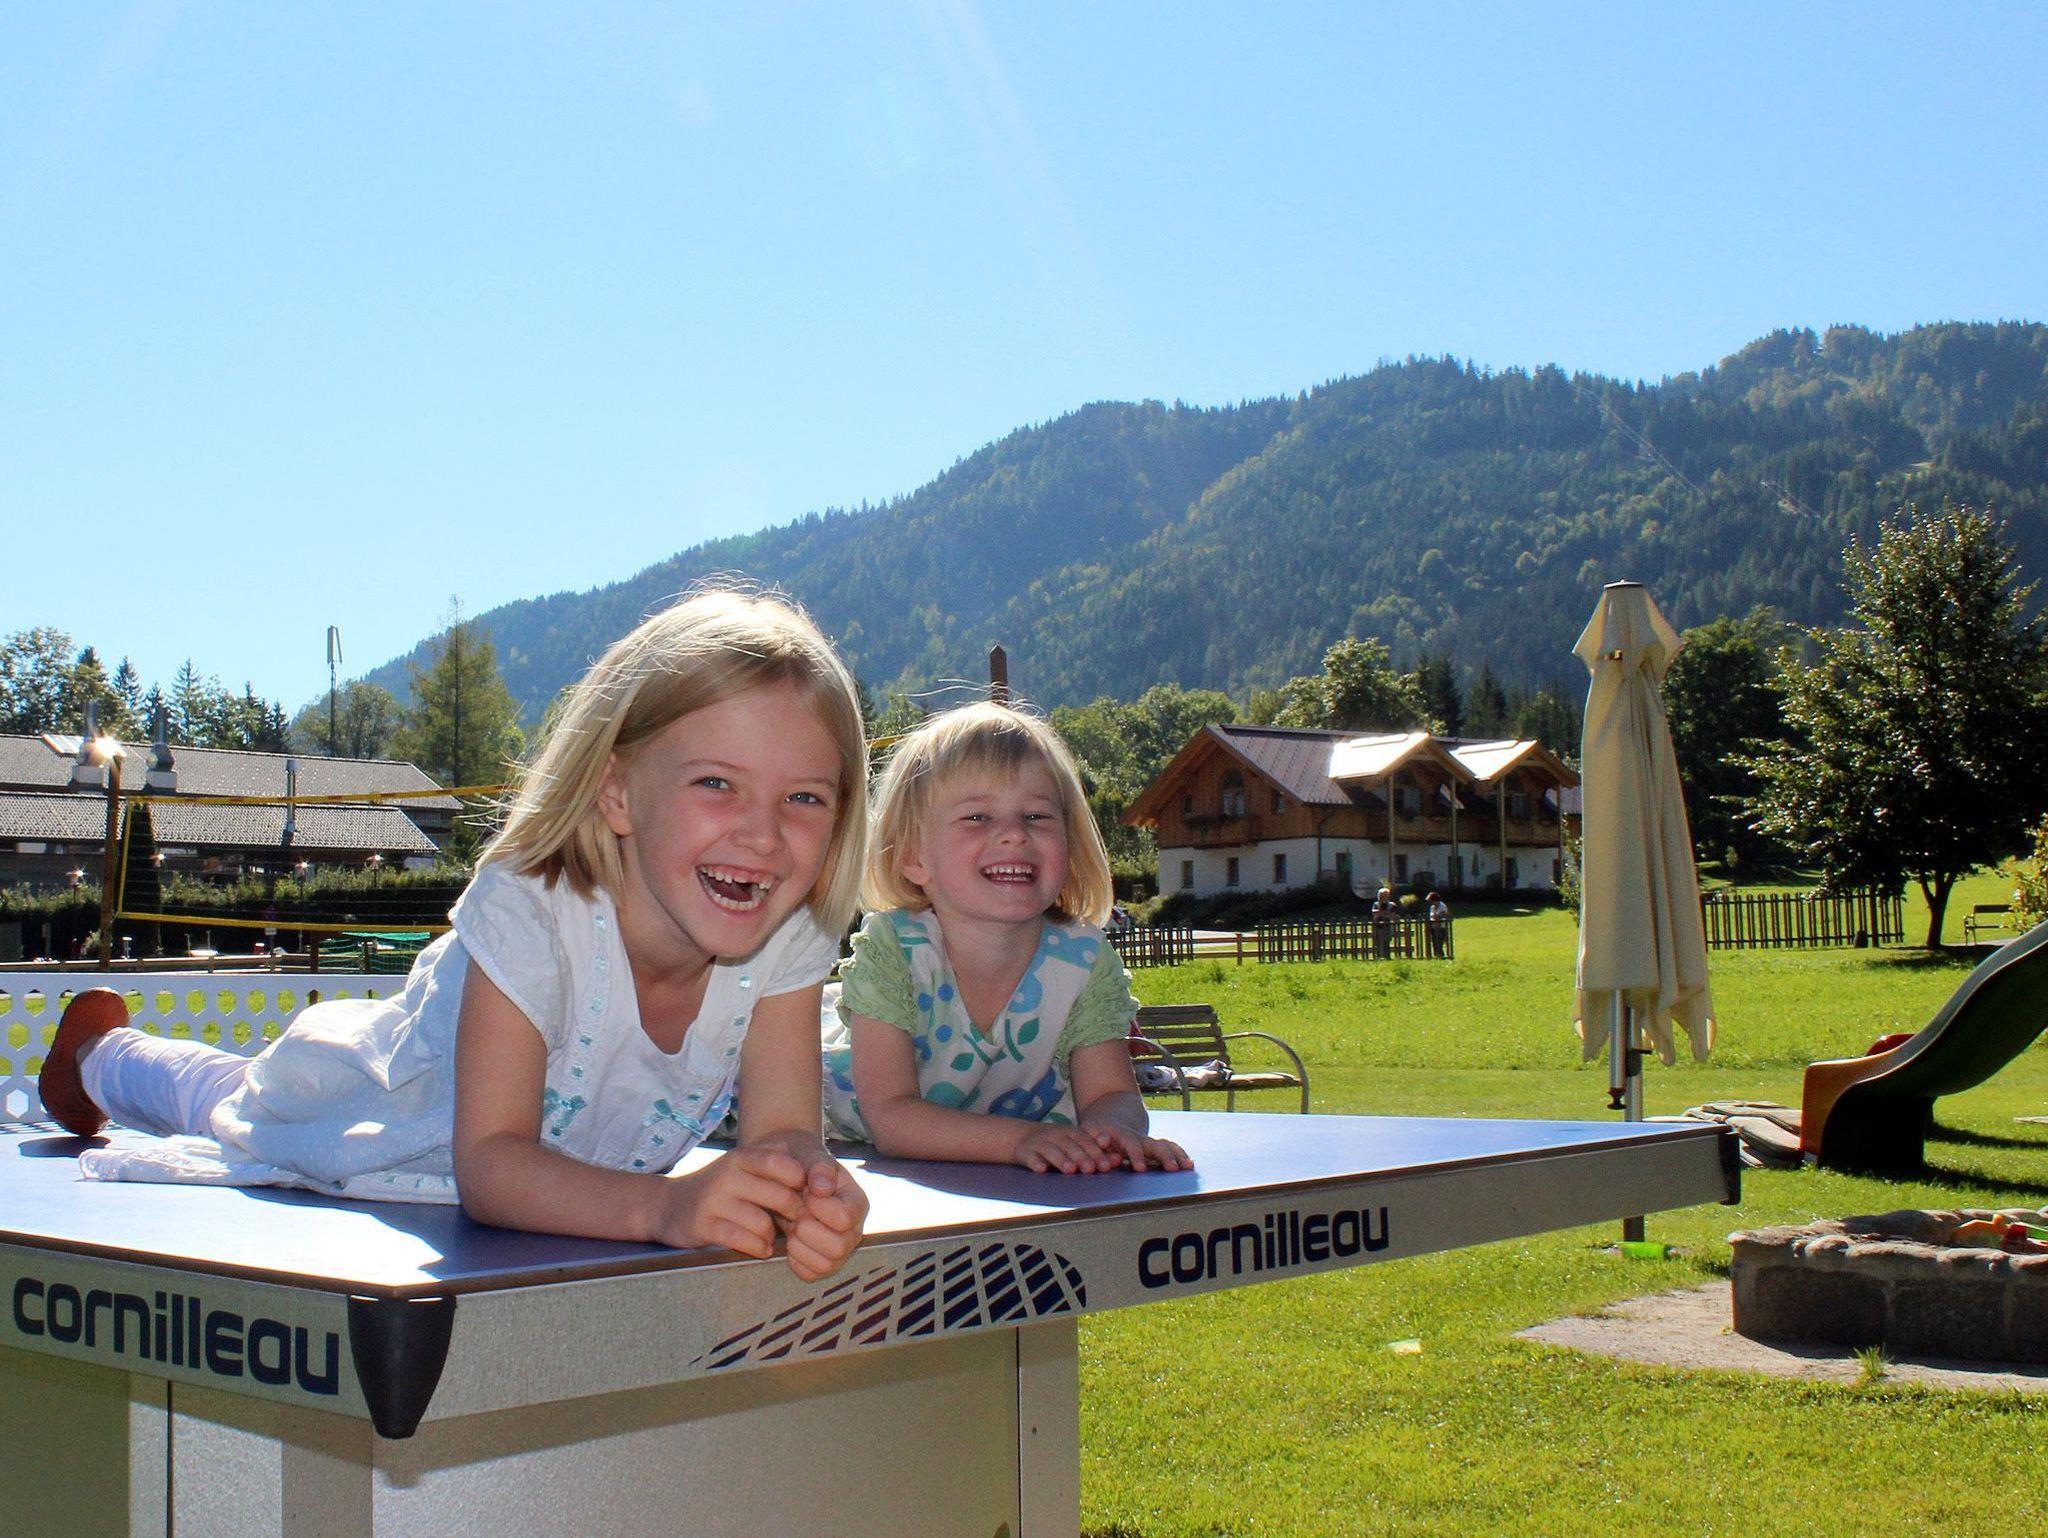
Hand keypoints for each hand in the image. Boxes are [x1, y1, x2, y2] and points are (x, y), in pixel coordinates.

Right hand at [649, 1145, 807, 1255]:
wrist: (668, 1206)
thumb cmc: (717, 1188)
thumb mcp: (739, 1167)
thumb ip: (771, 1163)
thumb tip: (812, 1169)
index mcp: (740, 1158)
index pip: (781, 1162)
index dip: (800, 1180)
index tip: (806, 1195)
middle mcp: (728, 1175)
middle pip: (779, 1195)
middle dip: (794, 1213)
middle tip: (797, 1223)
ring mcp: (714, 1201)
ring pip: (762, 1222)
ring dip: (773, 1235)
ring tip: (772, 1237)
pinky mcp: (704, 1226)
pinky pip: (743, 1240)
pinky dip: (758, 1247)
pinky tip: (760, 1248)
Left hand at [782, 1157, 868, 1281]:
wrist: (791, 1182)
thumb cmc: (805, 1171)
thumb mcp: (813, 1158)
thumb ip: (820, 1168)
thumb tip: (822, 1188)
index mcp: (857, 1203)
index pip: (844, 1217)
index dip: (819, 1207)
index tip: (808, 1193)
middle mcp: (854, 1231)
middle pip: (839, 1247)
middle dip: (808, 1229)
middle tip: (797, 1213)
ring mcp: (840, 1251)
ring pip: (826, 1264)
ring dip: (800, 1244)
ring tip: (794, 1226)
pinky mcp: (822, 1265)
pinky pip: (809, 1274)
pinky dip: (795, 1259)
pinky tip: (792, 1240)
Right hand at [1013, 1121, 1123, 1174]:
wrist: (1020, 1136)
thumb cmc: (1056, 1144)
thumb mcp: (1073, 1143)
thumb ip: (1094, 1151)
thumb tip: (1118, 1160)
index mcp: (1070, 1133)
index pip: (1085, 1140)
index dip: (1096, 1152)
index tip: (1106, 1165)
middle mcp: (1055, 1136)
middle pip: (1070, 1146)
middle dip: (1081, 1157)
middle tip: (1091, 1169)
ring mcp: (1039, 1143)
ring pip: (1051, 1151)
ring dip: (1061, 1160)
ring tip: (1070, 1170)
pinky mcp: (1024, 1152)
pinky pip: (1030, 1157)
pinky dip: (1035, 1162)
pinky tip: (1041, 1169)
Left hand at [1080, 1119, 1193, 1172]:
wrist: (1103, 1124)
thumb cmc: (1093, 1134)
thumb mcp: (1089, 1133)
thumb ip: (1095, 1138)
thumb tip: (1103, 1140)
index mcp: (1120, 1135)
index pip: (1130, 1143)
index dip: (1136, 1155)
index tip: (1141, 1168)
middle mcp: (1137, 1138)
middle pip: (1153, 1144)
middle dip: (1163, 1156)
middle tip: (1172, 1168)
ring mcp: (1146, 1144)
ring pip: (1164, 1146)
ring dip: (1175, 1155)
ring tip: (1187, 1166)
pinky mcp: (1152, 1149)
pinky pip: (1168, 1149)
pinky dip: (1178, 1155)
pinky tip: (1188, 1164)